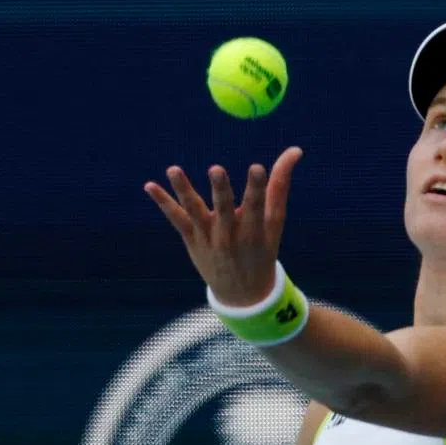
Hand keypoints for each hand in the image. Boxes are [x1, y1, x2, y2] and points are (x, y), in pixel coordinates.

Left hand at [144, 147, 303, 306]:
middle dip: (221, 190)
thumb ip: (280, 185)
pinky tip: (149, 186)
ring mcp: (208, 237)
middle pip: (224, 209)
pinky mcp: (192, 239)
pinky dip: (163, 202)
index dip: (257, 188)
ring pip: (195, 211)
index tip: (258, 168)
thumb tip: (295, 150)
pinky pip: (177, 219)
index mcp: (254, 231)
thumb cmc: (261, 250)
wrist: (241, 294)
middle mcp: (230, 234)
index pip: (257, 206)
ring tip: (173, 169)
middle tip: (217, 170)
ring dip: (184, 190)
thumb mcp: (275, 223)